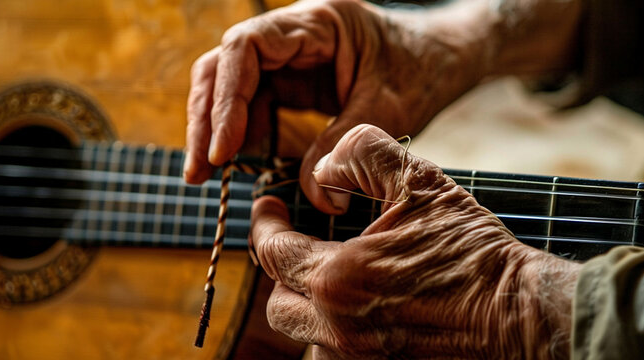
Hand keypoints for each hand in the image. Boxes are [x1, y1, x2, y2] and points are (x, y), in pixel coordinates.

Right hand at [184, 0, 497, 212]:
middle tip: (199, 171)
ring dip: (215, 130)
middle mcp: (292, 35)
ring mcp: (289, 57)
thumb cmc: (423, 69)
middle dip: (206, 119)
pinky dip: (242, 135)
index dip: (225, 99)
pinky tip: (239, 163)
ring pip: (229, 87)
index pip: (245, 49)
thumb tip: (312, 198)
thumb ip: (344, 148)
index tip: (223, 150)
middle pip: (223, 67)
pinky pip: (254, 104)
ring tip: (207, 174)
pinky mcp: (293, 81)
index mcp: (315, 23)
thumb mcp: (389, 109)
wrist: (445, 59)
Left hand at [249, 125, 579, 358]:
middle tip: (293, 241)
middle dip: (277, 269)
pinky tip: (359, 304)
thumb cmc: (473, 253)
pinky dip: (332, 327)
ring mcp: (359, 355)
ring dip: (303, 302)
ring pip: (303, 332)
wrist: (522, 315)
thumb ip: (363, 156)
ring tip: (324, 273)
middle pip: (277, 303)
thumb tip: (324, 167)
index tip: (268, 205)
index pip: (272, 252)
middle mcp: (338, 326)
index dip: (264, 223)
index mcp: (337, 278)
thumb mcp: (421, 183)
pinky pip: (334, 350)